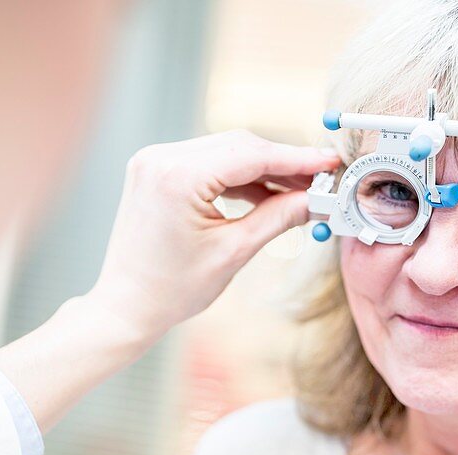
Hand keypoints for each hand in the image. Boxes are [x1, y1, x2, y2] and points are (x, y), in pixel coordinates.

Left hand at [0, 131, 338, 432]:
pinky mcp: (156, 169)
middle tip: (321, 181)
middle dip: (283, 162)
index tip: (331, 161)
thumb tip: (315, 197)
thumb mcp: (234, 252)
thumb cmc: (173, 289)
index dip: (298, 158)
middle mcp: (162, 158)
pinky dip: (237, 176)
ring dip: (263, 168)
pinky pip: (207, 162)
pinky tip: (266, 194)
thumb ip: (278, 217)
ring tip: (299, 191)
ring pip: (226, 151)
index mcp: (178, 177)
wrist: (126, 306)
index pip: (251, 155)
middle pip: (240, 146)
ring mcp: (155, 160)